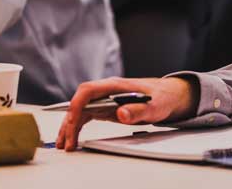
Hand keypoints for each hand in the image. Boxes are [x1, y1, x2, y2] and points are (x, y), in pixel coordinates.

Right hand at [56, 77, 197, 151]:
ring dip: (70, 126)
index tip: (72, 120)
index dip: (76, 104)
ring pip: (80, 110)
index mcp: (115, 86)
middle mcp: (106, 90)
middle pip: (80, 103)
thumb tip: (121, 114)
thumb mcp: (154, 106)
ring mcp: (104, 99)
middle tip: (66, 142)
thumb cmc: (161, 97)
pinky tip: (72, 138)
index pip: (88, 90)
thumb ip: (137, 110)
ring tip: (64, 144)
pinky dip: (77, 127)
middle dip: (70, 122)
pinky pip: (86, 116)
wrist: (167, 94)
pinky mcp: (105, 107)